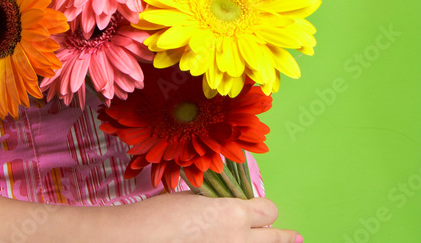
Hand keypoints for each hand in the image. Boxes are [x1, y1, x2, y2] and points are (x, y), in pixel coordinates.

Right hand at [108, 193, 301, 242]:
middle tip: (295, 238)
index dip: (264, 208)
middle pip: (275, 238)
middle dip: (283, 236)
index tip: (260, 209)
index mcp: (234, 213)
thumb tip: (227, 208)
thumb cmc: (162, 215)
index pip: (268, 209)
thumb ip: (217, 202)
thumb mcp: (194, 198)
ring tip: (287, 242)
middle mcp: (240, 239)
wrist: (141, 239)